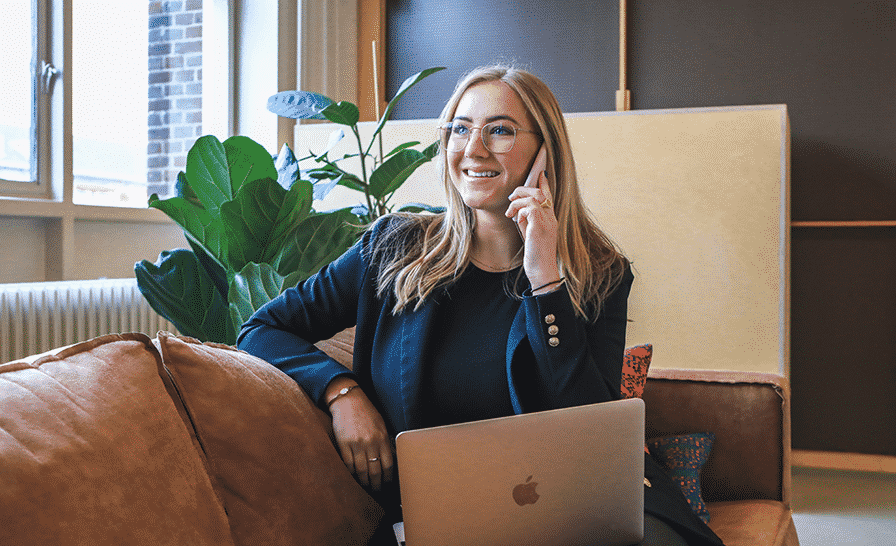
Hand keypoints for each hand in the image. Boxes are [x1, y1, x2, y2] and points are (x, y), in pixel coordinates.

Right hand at [327, 382, 394, 490]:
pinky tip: (353, 477)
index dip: (388, 477)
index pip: (388, 464)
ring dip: (363, 481)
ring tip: (365, 487)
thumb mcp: (381, 424)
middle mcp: (370, 442)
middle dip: (376, 484)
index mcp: (382, 438)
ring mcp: (356, 444)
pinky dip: (351, 473)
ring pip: (361, 470)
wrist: (348, 400)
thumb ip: (385, 441)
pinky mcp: (343, 444)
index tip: (387, 483)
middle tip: (376, 491)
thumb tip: (389, 458)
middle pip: (375, 471)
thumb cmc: (366, 412)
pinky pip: (348, 464)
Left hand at [506, 167, 559, 288]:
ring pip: (533, 197)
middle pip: (539, 192)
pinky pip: (529, 208)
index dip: (544, 184)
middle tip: (511, 197)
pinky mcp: (540, 227)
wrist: (542, 271)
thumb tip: (519, 212)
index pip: (549, 196)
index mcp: (550, 219)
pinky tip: (515, 219)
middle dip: (523, 190)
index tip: (540, 174)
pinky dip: (519, 210)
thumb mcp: (531, 234)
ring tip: (510, 212)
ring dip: (517, 201)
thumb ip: (528, 221)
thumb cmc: (536, 255)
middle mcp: (551, 218)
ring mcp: (547, 222)